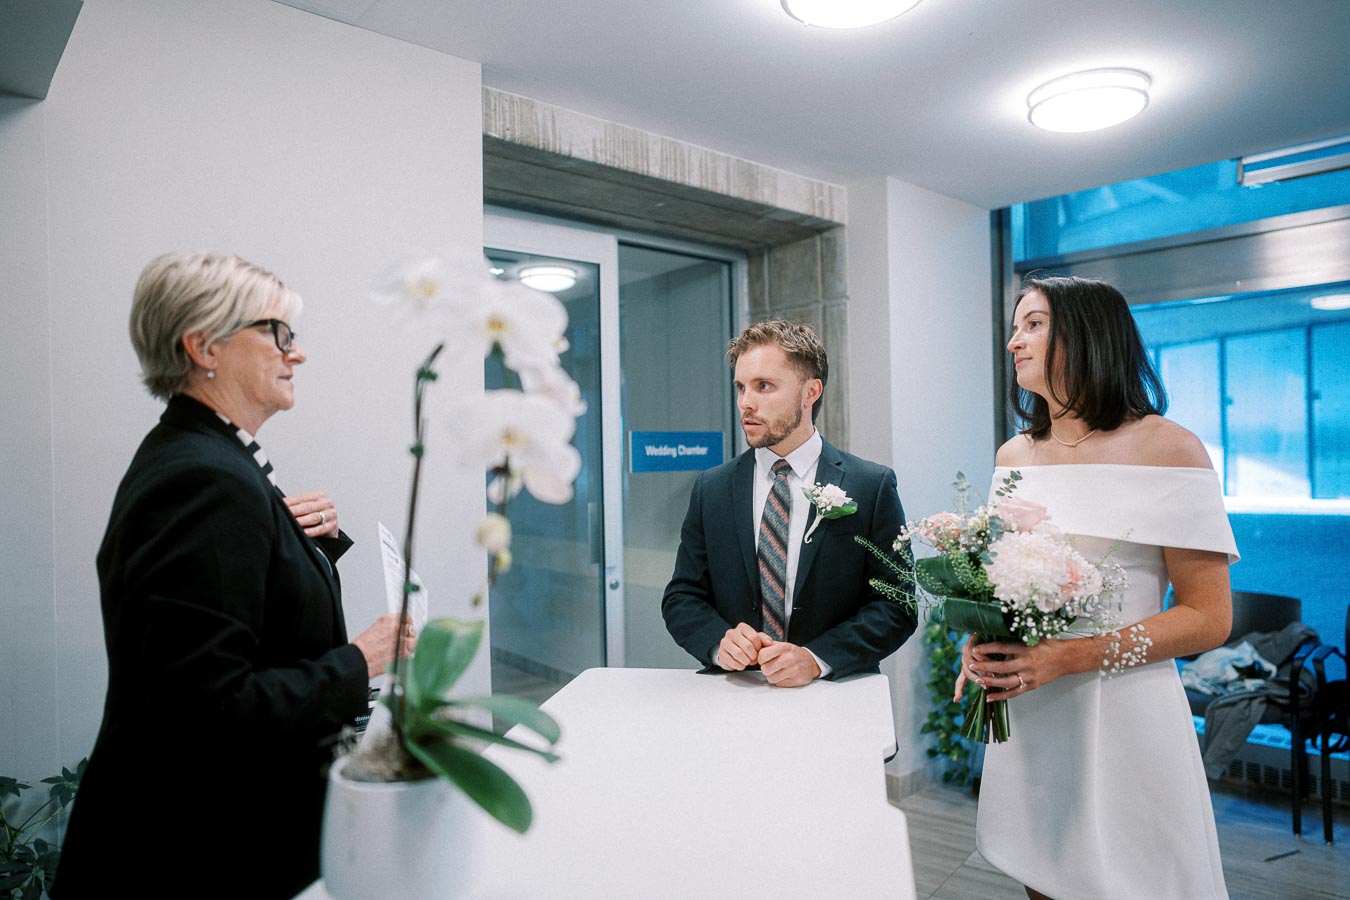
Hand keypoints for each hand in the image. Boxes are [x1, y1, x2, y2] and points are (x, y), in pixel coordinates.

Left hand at [285, 491, 338, 537]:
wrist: (330, 527)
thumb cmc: (315, 516)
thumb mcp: (307, 508)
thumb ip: (296, 504)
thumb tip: (278, 503)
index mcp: (319, 496)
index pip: (301, 498)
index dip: (290, 502)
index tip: (280, 505)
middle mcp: (326, 503)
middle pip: (308, 507)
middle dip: (294, 511)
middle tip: (284, 514)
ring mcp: (331, 514)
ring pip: (314, 517)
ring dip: (302, 521)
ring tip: (293, 523)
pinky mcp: (333, 525)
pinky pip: (321, 528)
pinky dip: (312, 531)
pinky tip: (305, 532)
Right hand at [352, 613, 415, 678]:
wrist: (360, 659)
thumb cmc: (364, 647)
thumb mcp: (376, 628)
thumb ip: (390, 627)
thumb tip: (399, 630)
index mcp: (389, 620)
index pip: (406, 617)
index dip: (408, 623)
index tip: (408, 626)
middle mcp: (397, 628)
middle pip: (411, 629)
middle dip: (408, 635)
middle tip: (402, 641)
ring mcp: (402, 640)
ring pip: (412, 642)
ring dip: (408, 646)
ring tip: (398, 650)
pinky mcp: (404, 653)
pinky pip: (410, 653)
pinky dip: (405, 656)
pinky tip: (397, 657)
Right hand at [717, 622, 769, 670]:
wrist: (732, 652)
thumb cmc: (746, 645)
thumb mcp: (757, 640)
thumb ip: (764, 639)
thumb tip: (769, 643)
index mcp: (742, 627)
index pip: (754, 637)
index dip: (758, 647)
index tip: (758, 652)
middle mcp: (731, 633)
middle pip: (747, 646)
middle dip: (753, 655)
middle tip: (754, 659)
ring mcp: (724, 643)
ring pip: (738, 654)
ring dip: (746, 661)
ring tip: (747, 662)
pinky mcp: (721, 653)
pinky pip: (732, 662)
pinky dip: (739, 666)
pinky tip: (741, 664)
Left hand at [757, 640, 820, 686]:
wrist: (810, 662)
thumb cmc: (792, 653)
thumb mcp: (781, 645)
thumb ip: (766, 643)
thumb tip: (754, 647)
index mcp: (783, 647)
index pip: (762, 655)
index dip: (760, 659)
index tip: (764, 659)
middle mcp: (789, 658)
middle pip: (765, 669)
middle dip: (766, 669)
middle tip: (771, 666)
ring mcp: (793, 670)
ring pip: (771, 678)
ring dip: (772, 676)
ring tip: (778, 671)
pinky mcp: (796, 680)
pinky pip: (779, 684)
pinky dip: (779, 681)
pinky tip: (784, 675)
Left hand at [958, 634, 1084, 702]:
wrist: (1066, 658)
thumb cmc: (1049, 645)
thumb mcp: (1033, 637)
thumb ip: (1016, 638)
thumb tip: (998, 633)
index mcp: (1026, 649)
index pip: (1002, 648)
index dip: (987, 649)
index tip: (975, 649)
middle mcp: (1027, 664)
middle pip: (1002, 667)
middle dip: (984, 666)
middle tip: (971, 665)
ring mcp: (1029, 677)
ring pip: (1006, 682)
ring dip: (990, 681)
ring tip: (977, 679)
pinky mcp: (1032, 686)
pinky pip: (1014, 693)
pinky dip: (1001, 696)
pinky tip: (989, 696)